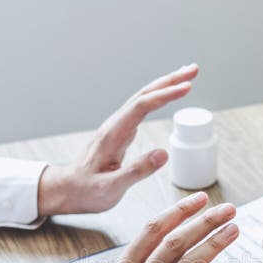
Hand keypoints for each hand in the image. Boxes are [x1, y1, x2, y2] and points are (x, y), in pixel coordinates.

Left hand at [37, 64, 199, 215]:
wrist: (68, 190)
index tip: (186, 88)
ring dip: (165, 85)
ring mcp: (117, 127)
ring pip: (143, 99)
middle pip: (144, 95)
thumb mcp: (111, 188)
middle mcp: (114, 126)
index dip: (164, 95)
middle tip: (193, 71)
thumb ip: (136, 172)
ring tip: (186, 77)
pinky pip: (141, 108)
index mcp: (113, 135)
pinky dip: (157, 98)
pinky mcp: (120, 132)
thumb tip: (163, 154)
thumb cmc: (87, 191)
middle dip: (169, 81)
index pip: (141, 106)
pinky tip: (165, 96)